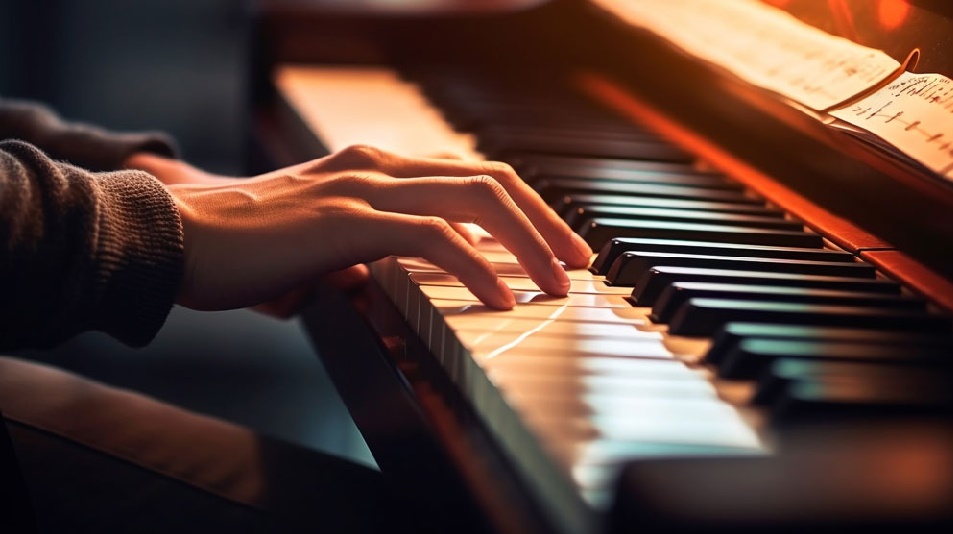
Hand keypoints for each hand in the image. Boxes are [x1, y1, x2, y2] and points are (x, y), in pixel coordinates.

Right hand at [163, 145, 592, 310]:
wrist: (173, 238)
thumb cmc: (241, 247)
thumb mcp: (316, 247)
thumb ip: (358, 256)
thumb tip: (382, 284)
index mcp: (374, 168)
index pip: (468, 176)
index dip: (522, 207)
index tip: (554, 245)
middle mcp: (377, 166)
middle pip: (488, 180)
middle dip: (544, 220)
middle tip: (579, 260)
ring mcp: (363, 188)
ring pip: (473, 201)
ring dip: (528, 242)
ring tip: (560, 282)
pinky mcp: (346, 221)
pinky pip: (433, 239)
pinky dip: (478, 267)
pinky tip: (504, 299)